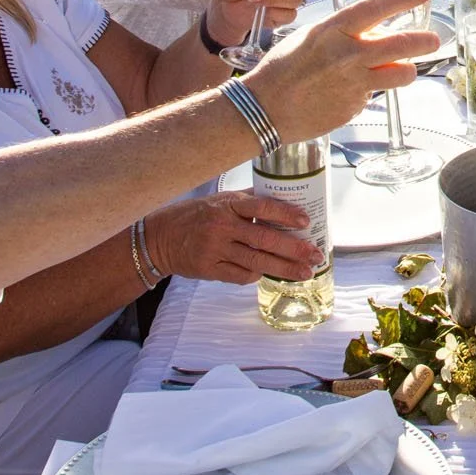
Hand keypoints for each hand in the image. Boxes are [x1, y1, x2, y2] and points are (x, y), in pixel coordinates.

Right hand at [145, 190, 323, 285]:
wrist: (160, 238)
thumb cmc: (194, 216)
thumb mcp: (219, 200)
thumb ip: (247, 201)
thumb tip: (282, 199)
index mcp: (227, 205)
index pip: (262, 207)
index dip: (285, 214)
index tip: (306, 221)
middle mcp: (222, 227)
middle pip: (264, 239)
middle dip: (294, 248)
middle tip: (316, 254)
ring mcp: (215, 250)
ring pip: (256, 261)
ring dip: (284, 268)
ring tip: (305, 272)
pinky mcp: (209, 269)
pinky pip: (240, 275)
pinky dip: (257, 274)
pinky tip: (269, 273)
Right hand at [250, 0, 439, 142]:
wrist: (264, 109)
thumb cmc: (283, 68)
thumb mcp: (312, 37)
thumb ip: (344, 33)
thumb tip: (373, 32)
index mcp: (333, 31)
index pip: (375, 8)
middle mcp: (348, 55)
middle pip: (401, 44)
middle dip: (425, 41)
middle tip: (433, 39)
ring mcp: (354, 83)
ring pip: (402, 74)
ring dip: (406, 70)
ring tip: (401, 68)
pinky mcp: (355, 107)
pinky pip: (375, 94)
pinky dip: (370, 91)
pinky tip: (348, 92)